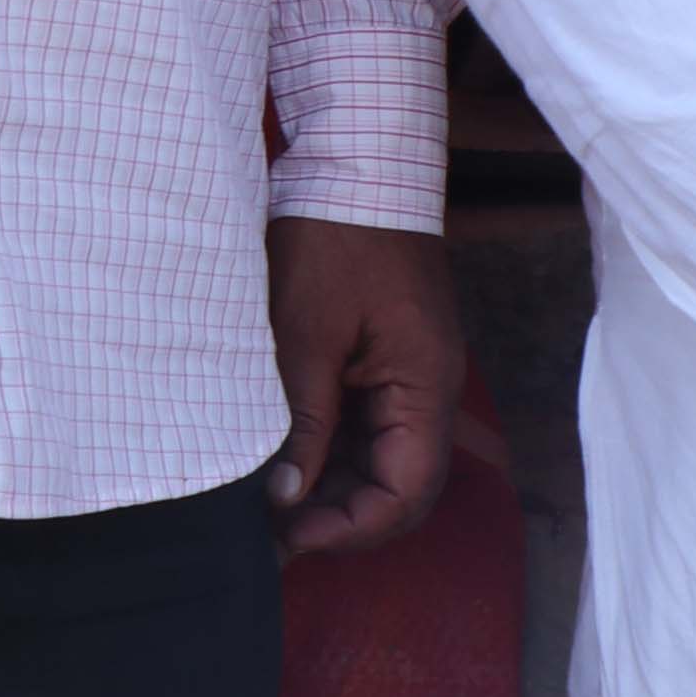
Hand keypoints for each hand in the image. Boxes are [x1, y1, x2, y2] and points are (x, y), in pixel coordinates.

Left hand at [270, 216, 465, 555]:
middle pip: (397, 485)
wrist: (354, 160)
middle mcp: (428, 389)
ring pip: (379, 459)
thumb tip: (287, 496)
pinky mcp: (385, 357)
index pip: (405, 493)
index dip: (350, 527)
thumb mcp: (305, 335)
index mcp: (424, 387)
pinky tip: (283, 459)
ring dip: (332, 486)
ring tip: (267, 503)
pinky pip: (366, 423)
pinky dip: (330, 448)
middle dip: (339, 516)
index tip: (290, 537)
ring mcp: (408, 373)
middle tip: (270, 535)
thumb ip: (302, 420)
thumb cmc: (333, 237)